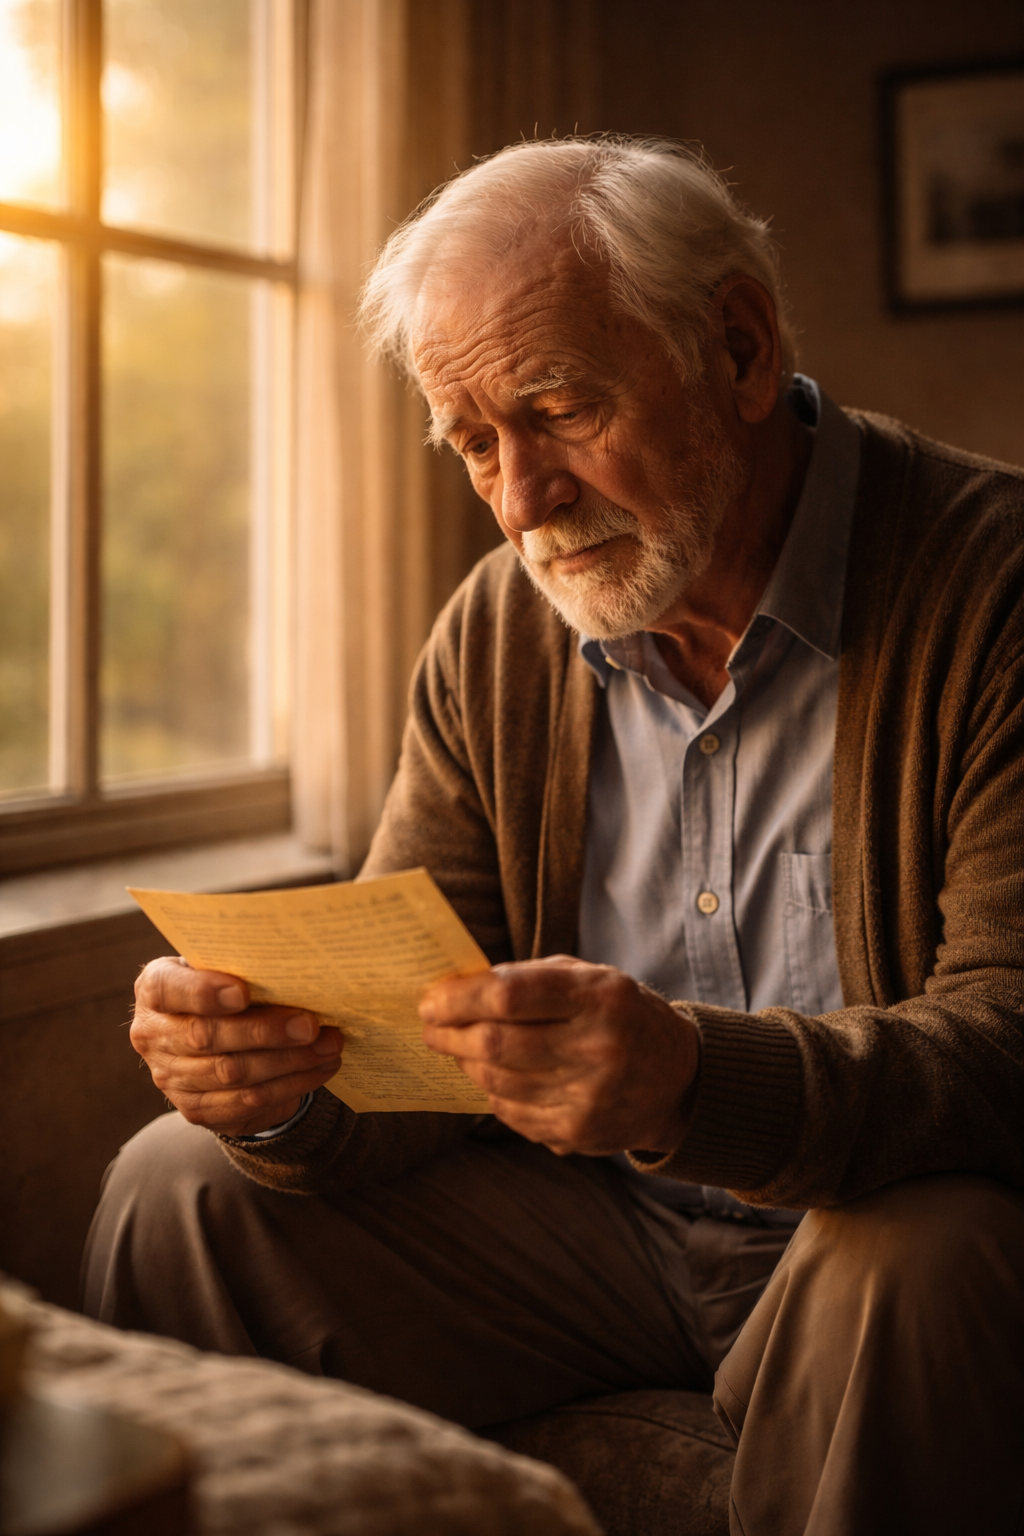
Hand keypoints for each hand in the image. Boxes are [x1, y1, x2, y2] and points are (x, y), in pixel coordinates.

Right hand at [132, 956, 342, 1136]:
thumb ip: (243, 967)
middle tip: (310, 1025)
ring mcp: (170, 1077)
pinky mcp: (196, 1109)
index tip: (244, 992)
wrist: (218, 1041)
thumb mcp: (224, 970)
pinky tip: (321, 1068)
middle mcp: (153, 1035)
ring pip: (231, 1073)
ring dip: (288, 1061)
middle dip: (264, 1031)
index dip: (203, 992)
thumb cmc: (228, 990)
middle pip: (206, 1036)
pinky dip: (290, 1084)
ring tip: (328, 1046)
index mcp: (155, 990)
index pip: (169, 989)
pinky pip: (246, 1100)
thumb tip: (297, 967)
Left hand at [419, 956, 698, 1155]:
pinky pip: (512, 1112)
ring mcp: (589, 1097)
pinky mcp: (578, 1133)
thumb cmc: (621, 1014)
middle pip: (496, 1043)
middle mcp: (599, 1048)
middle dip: (449, 1033)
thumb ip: (529, 978)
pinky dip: (492, 1091)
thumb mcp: (590, 978)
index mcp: (601, 997)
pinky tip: (491, 1075)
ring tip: (457, 1046)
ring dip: (465, 1062)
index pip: (510, 995)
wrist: (679, 1080)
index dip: (460, 998)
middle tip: (430, 1025)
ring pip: (497, 1081)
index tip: (431, 999)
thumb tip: (457, 988)